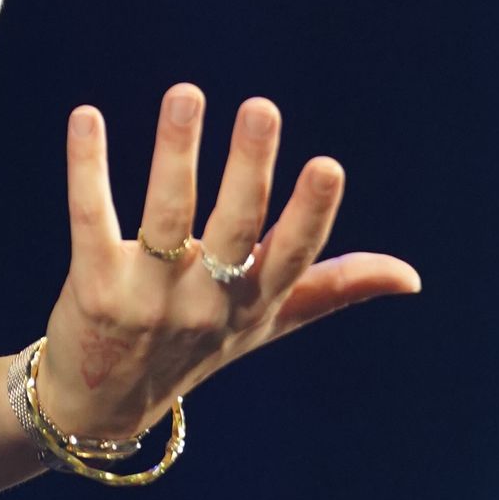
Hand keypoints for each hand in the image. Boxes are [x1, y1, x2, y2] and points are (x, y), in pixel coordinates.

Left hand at [33, 84, 418, 443]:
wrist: (100, 405)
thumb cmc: (194, 347)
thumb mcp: (265, 322)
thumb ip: (334, 288)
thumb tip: (411, 276)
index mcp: (251, 303)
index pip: (290, 256)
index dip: (310, 213)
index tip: (328, 166)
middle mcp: (203, 303)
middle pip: (231, 228)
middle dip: (247, 168)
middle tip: (260, 108)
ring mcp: (146, 297)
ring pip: (164, 215)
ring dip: (176, 152)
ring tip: (186, 94)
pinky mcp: (92, 286)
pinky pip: (91, 218)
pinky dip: (88, 167)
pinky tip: (87, 117)